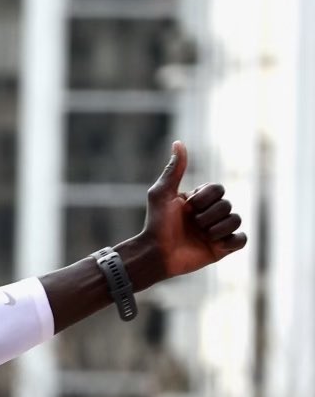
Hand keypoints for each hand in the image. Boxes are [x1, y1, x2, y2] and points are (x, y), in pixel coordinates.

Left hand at [138, 142, 245, 281]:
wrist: (155, 254)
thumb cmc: (156, 224)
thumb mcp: (162, 193)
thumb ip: (174, 169)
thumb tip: (178, 142)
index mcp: (200, 200)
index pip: (219, 188)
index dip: (206, 198)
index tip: (188, 207)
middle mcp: (210, 214)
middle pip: (227, 204)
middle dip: (209, 215)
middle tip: (193, 225)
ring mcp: (217, 231)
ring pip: (236, 220)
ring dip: (218, 228)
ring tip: (203, 236)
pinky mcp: (221, 249)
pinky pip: (242, 240)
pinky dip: (232, 240)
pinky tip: (217, 244)